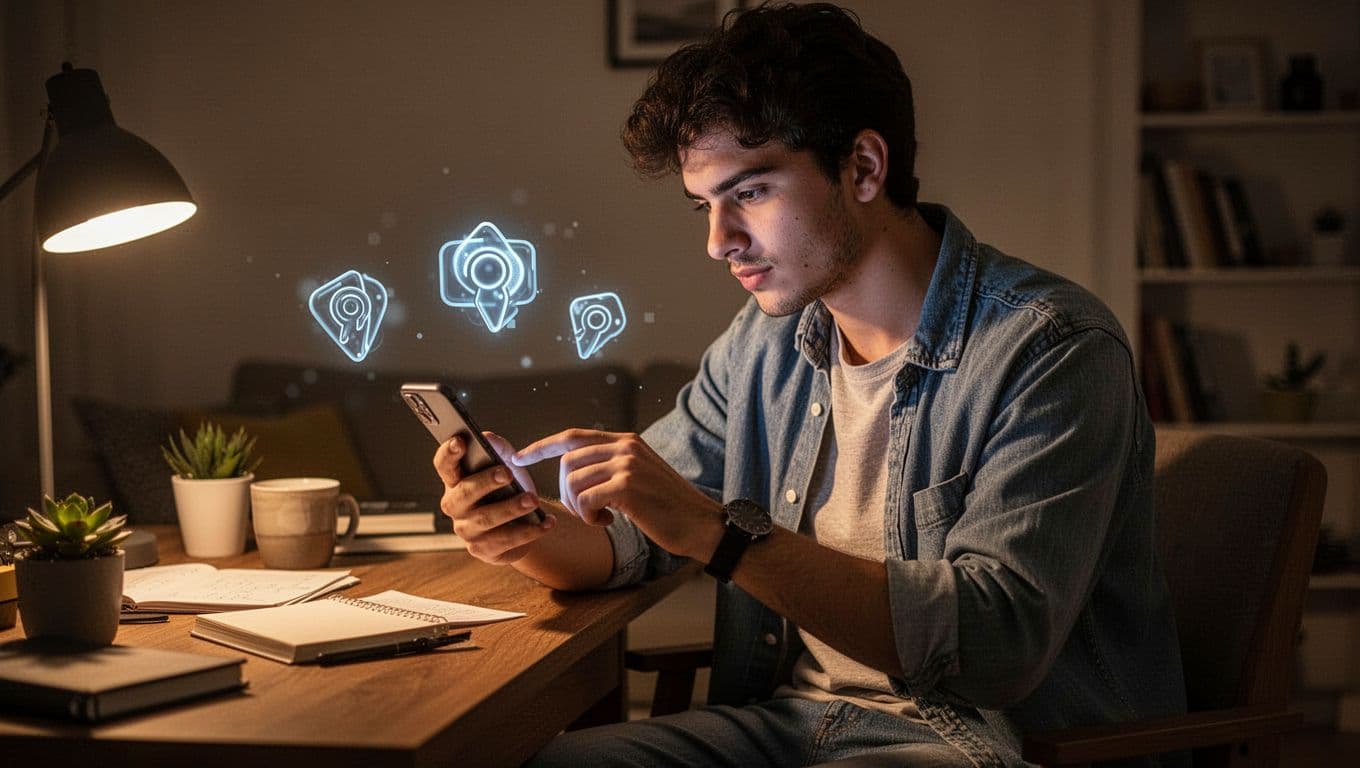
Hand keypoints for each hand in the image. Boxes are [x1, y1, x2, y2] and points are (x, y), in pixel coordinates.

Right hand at [433, 432, 554, 564]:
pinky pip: (506, 541)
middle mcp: (455, 506)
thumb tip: (487, 436)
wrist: (522, 524)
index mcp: (455, 481)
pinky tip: (547, 522)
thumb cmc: (508, 489)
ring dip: (510, 509)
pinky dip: (529, 531)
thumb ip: (498, 450)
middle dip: (485, 482)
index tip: (460, 441)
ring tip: (533, 500)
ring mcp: (467, 531)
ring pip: (486, 519)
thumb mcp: (506, 466)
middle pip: (464, 493)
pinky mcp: (484, 550)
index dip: (448, 453)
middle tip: (507, 473)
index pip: (444, 465)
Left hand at [514, 429, 722, 559]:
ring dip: (578, 507)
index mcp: (626, 441)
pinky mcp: (627, 486)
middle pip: (568, 461)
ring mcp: (627, 464)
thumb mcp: (639, 476)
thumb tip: (574, 471)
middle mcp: (625, 446)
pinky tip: (608, 522)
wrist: (700, 524)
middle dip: (566, 490)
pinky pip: (585, 500)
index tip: (518, 456)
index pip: (573, 436)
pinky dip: (589, 517)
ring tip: (600, 517)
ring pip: (573, 481)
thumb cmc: (668, 508)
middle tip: (584, 511)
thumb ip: (611, 466)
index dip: (542, 446)